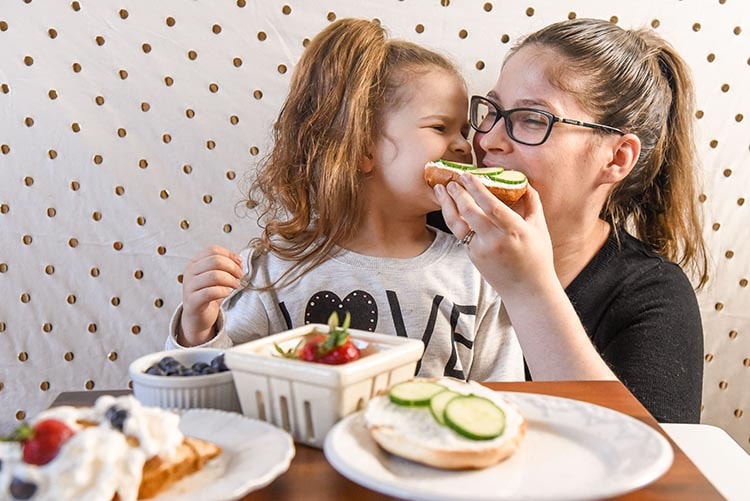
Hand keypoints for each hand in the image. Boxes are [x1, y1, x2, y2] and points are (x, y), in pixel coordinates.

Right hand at [179, 245, 243, 345]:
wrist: (197, 318)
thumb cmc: (208, 295)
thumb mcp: (216, 277)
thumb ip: (225, 266)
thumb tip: (239, 260)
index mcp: (194, 262)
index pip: (213, 250)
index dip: (229, 255)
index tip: (240, 263)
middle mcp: (189, 272)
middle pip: (215, 261)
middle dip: (232, 267)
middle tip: (240, 276)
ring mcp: (189, 286)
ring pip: (214, 275)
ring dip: (230, 280)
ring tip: (235, 285)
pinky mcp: (192, 301)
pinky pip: (210, 292)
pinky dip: (223, 291)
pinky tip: (228, 293)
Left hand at [434, 173, 555, 298]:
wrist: (526, 289)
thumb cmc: (537, 256)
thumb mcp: (539, 227)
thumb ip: (532, 202)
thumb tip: (523, 181)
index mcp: (514, 231)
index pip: (491, 206)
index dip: (476, 189)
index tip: (467, 175)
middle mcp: (495, 241)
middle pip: (470, 213)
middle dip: (457, 193)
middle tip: (451, 179)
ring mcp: (481, 250)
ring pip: (458, 224)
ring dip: (446, 205)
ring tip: (441, 190)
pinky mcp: (472, 256)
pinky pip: (460, 233)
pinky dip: (453, 218)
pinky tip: (449, 206)